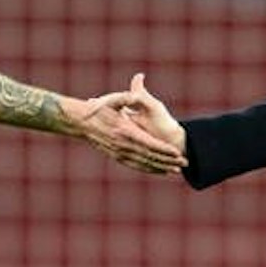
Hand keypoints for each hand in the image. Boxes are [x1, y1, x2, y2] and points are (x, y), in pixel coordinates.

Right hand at [70, 84, 184, 173]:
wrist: (81, 123)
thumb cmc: (98, 109)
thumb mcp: (112, 100)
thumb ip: (126, 97)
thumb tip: (135, 95)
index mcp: (125, 131)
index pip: (148, 143)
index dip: (163, 149)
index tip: (176, 152)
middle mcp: (123, 145)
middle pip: (149, 157)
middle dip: (167, 161)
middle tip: (184, 164)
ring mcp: (119, 153)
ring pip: (143, 164)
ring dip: (160, 168)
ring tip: (175, 171)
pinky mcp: (117, 156)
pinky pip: (135, 166)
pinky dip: (148, 169)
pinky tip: (158, 171)